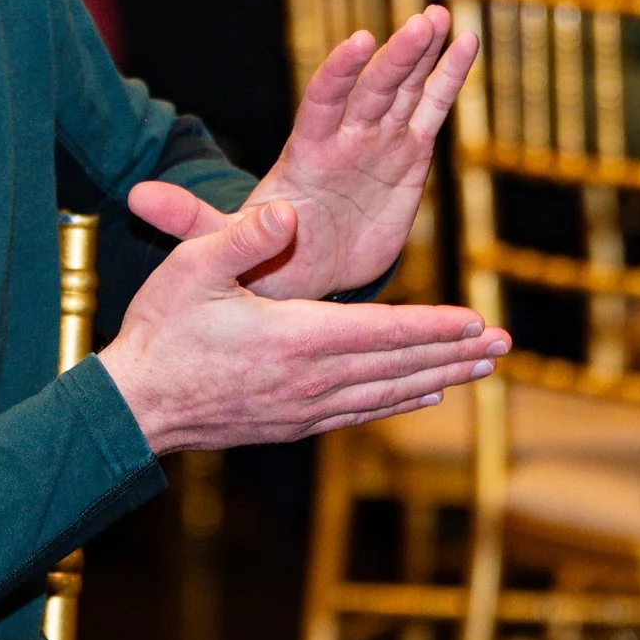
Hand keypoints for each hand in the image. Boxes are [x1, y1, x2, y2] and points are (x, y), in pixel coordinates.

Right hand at [98, 199, 507, 454]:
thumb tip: (290, 214)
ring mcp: (303, 408)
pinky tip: (422, 394)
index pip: (383, 332)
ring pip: (388, 393)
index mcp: (294, 338)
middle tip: (505, 347)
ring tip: (480, 370)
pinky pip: (361, 413)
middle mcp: (310, 379)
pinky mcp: (293, 425)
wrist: (134, 406)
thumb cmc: (161, 331)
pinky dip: (399, 401)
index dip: (435, 326)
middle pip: (399, 366)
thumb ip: (242, 237)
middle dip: (455, 354)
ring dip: (439, 378)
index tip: (480, 322)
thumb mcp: (191, 269)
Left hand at [129, 6, 476, 301]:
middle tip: (424, 19)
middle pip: (373, 87)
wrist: (300, 277)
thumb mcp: (219, 241)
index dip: (340, 73)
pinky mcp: (407, 157)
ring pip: (403, 90)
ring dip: (424, 55)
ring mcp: (376, 141)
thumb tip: (136, 197)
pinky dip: (448, 80)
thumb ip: (187, 218)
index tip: (359, 41)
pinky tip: (467, 45)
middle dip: (397, 55)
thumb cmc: (261, 257)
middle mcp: (343, 136)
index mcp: (304, 151)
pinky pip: (429, 112)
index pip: (323, 102)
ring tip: (444, 16)